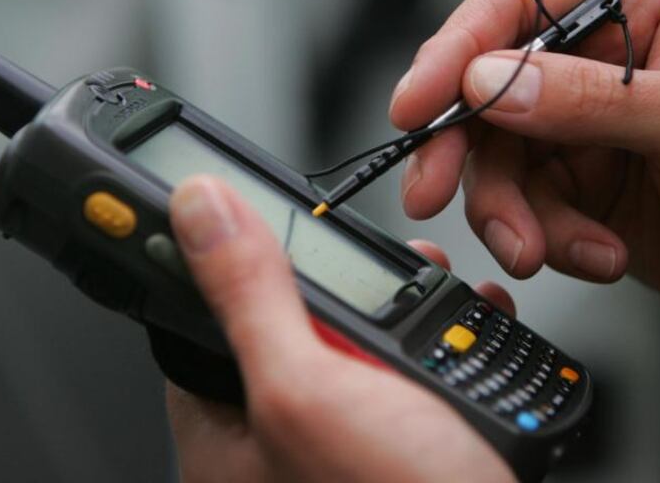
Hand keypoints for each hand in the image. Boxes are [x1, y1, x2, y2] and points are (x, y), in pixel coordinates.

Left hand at [166, 176, 517, 481]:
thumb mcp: (308, 388)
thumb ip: (250, 295)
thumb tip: (199, 210)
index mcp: (227, 440)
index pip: (196, 329)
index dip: (221, 268)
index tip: (247, 220)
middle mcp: (280, 450)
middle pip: (288, 331)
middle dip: (335, 282)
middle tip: (368, 254)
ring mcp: (344, 450)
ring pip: (356, 349)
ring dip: (398, 306)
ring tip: (430, 280)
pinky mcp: (400, 450)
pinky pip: (406, 378)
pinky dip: (438, 342)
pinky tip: (464, 326)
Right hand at [389, 0, 659, 363]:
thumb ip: (595, 102)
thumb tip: (492, 83)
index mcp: (640, 2)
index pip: (515, 5)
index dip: (454, 50)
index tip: (417, 104)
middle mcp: (602, 57)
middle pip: (487, 89)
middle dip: (463, 151)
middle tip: (437, 195)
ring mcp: (587, 126)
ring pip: (497, 161)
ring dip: (512, 213)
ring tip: (550, 250)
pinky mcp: (582, 185)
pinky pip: (526, 209)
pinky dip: (549, 241)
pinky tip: (600, 256)